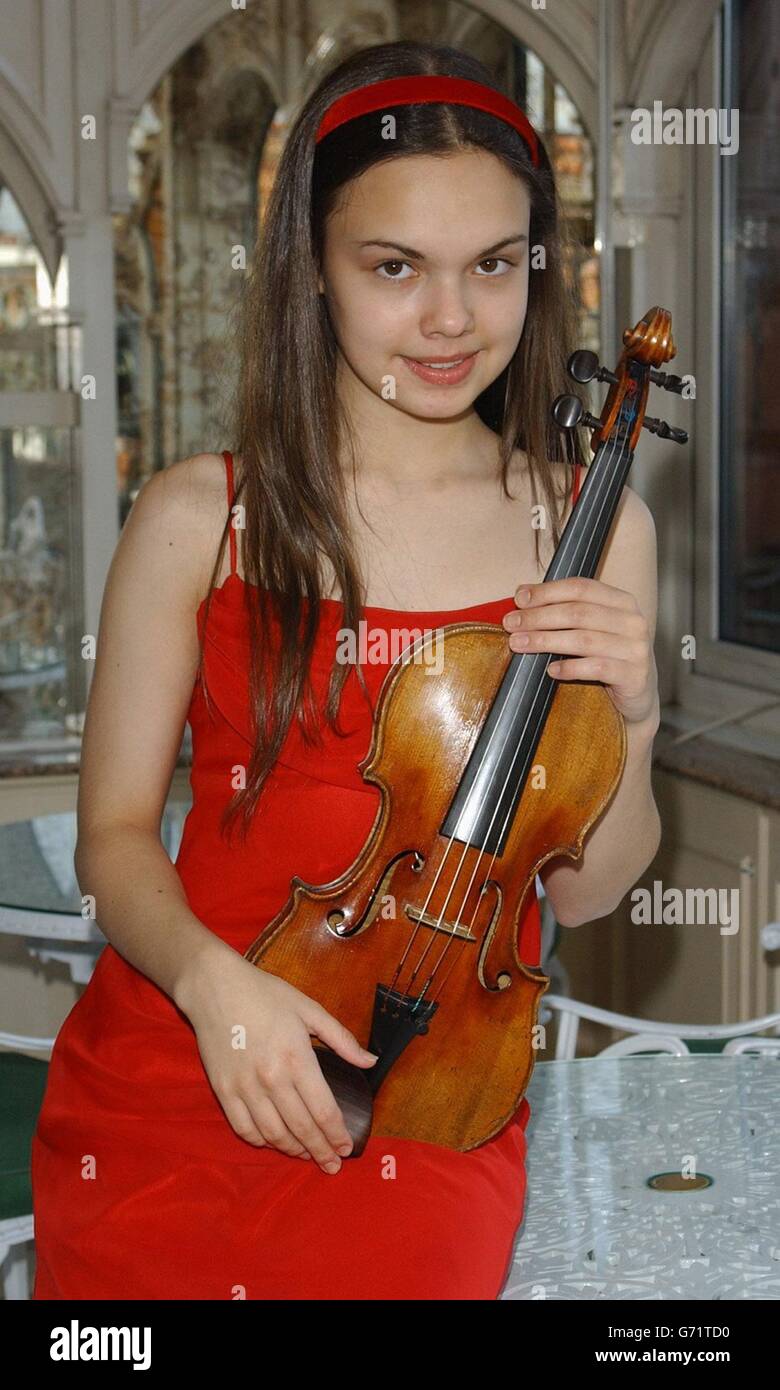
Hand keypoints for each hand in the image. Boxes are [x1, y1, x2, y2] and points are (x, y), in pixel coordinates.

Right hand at [179, 945, 377, 1172]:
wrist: (214, 987)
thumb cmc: (265, 994)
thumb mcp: (309, 1009)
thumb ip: (342, 1039)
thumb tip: (371, 1062)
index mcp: (297, 1058)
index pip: (324, 1110)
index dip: (337, 1135)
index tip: (347, 1148)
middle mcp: (272, 1078)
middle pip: (302, 1128)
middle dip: (321, 1151)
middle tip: (332, 1165)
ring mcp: (245, 1087)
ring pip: (274, 1134)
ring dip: (293, 1150)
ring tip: (307, 1155)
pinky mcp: (223, 1091)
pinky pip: (244, 1128)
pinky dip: (262, 1141)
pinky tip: (275, 1142)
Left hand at [502, 577, 658, 726]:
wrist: (639, 695)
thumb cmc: (608, 656)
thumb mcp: (593, 628)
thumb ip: (566, 611)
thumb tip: (522, 595)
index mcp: (622, 601)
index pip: (581, 587)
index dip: (547, 591)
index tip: (519, 599)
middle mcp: (633, 621)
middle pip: (578, 613)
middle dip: (539, 617)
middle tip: (510, 624)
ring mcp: (636, 649)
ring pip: (583, 640)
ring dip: (546, 641)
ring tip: (519, 644)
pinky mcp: (634, 675)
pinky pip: (597, 668)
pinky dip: (570, 668)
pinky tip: (550, 670)